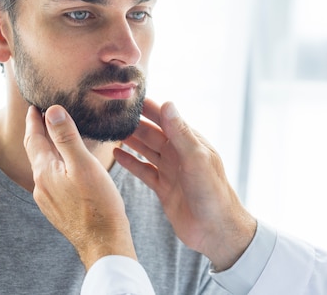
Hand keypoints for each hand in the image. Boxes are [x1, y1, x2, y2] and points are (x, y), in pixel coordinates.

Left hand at [23, 105, 136, 269]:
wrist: (103, 243)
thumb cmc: (98, 204)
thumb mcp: (84, 164)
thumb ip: (66, 137)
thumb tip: (52, 111)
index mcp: (44, 171)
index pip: (33, 138)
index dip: (33, 120)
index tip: (33, 106)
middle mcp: (41, 186)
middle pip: (36, 152)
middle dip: (38, 133)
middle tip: (42, 117)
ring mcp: (48, 200)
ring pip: (45, 167)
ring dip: (48, 150)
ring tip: (56, 138)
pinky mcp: (58, 209)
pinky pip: (52, 180)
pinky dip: (56, 166)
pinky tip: (67, 168)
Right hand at [114, 98, 256, 270]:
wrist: (216, 230)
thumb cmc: (212, 192)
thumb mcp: (196, 158)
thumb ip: (180, 133)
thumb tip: (167, 104)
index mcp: (189, 142)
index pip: (166, 118)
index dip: (149, 107)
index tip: (129, 96)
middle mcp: (179, 154)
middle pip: (152, 133)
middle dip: (134, 122)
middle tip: (112, 112)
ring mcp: (171, 171)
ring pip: (146, 150)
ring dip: (130, 140)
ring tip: (110, 129)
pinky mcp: (163, 188)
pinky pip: (143, 171)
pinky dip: (130, 162)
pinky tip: (116, 154)